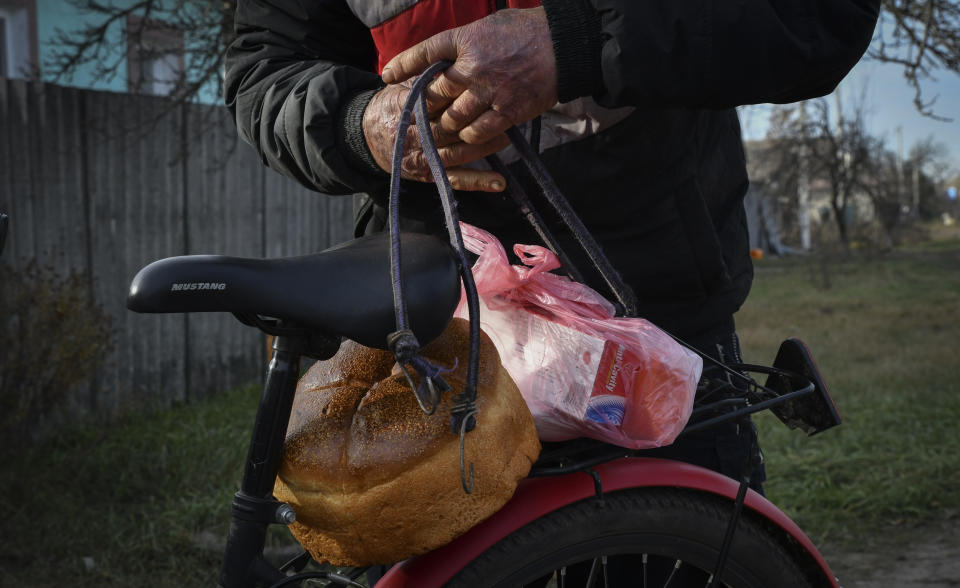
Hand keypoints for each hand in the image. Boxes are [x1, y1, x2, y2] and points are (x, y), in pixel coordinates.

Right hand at [363, 83, 509, 191]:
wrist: (366, 136)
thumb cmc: (393, 105)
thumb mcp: (404, 86)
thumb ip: (426, 79)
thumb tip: (454, 66)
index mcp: (406, 109)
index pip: (436, 103)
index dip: (459, 98)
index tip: (483, 88)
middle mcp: (412, 137)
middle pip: (448, 129)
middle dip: (475, 121)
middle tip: (502, 112)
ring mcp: (421, 158)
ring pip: (455, 154)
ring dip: (483, 148)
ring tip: (507, 136)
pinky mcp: (428, 175)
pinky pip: (454, 179)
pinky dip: (477, 182)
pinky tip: (499, 182)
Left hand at [381, 7, 557, 145]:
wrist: (564, 44)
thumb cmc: (528, 30)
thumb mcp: (489, 26)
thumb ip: (465, 43)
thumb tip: (447, 56)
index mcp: (465, 40)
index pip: (425, 53)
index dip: (404, 65)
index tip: (387, 76)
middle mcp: (473, 67)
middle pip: (435, 95)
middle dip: (425, 108)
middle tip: (419, 117)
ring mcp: (490, 92)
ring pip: (454, 119)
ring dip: (446, 127)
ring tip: (443, 130)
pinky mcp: (509, 111)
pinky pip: (479, 132)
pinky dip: (470, 137)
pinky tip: (468, 136)